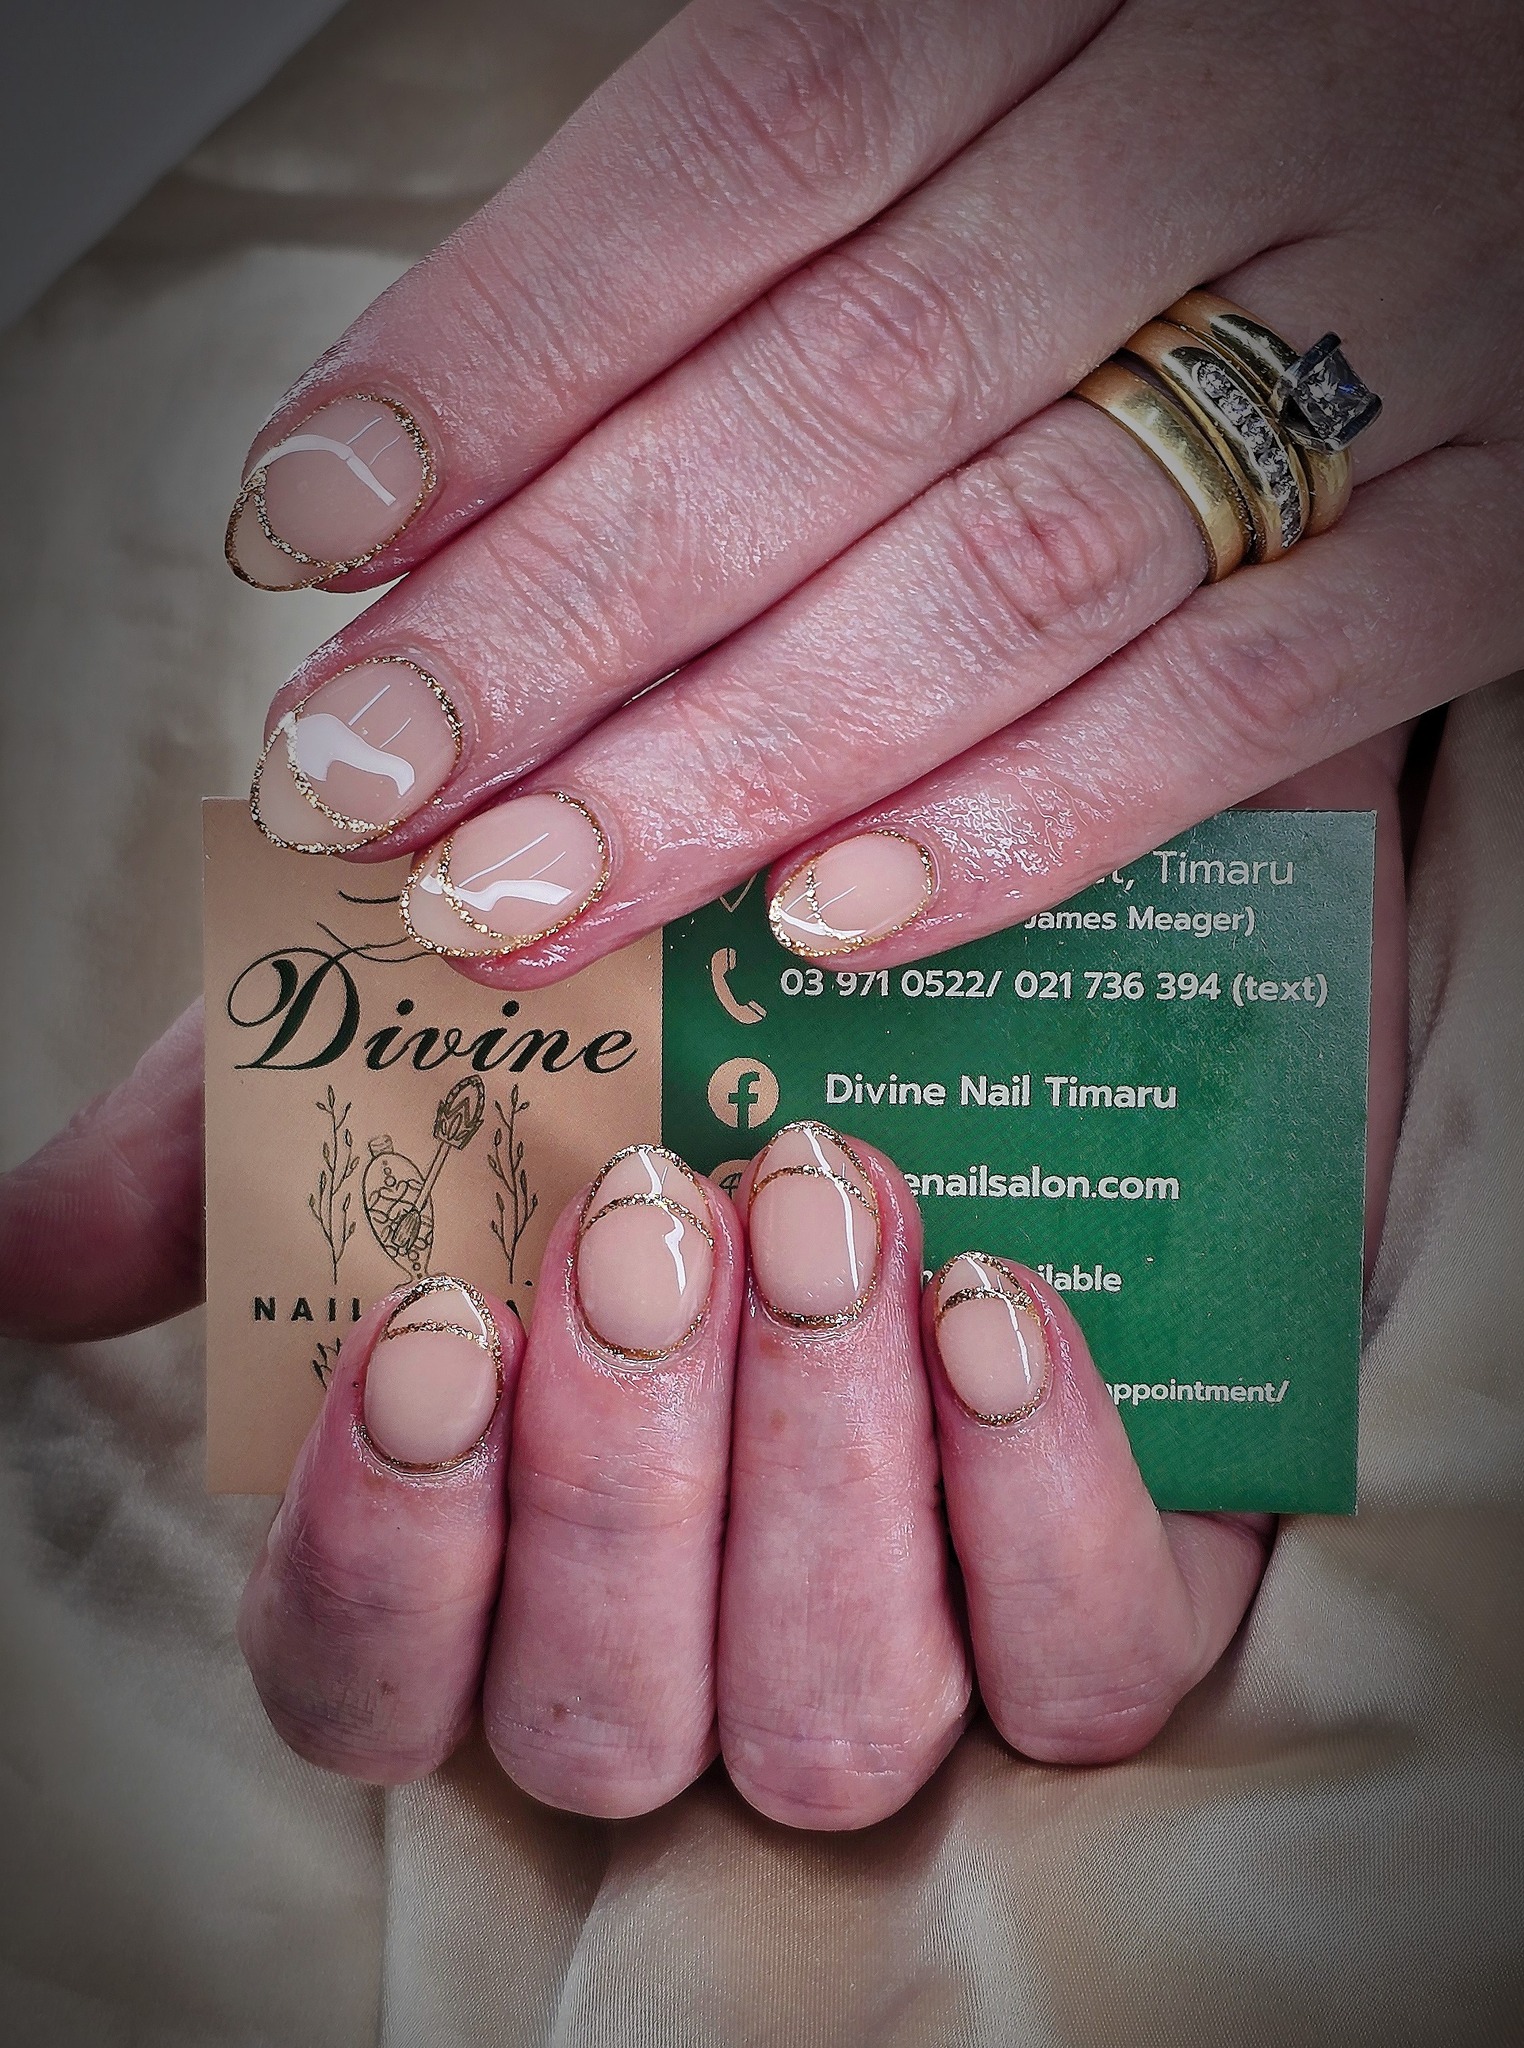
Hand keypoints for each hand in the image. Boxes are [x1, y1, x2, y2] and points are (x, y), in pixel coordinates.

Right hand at [0, 737, 1409, 1824]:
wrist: (924, 972)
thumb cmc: (642, 1046)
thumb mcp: (424, 1051)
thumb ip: (234, 1153)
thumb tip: (34, 1255)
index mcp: (486, 1564)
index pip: (367, 1680)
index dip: (385, 1546)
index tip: (432, 1328)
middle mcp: (675, 1654)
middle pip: (600, 1714)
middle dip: (617, 1478)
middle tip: (642, 1221)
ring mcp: (888, 1652)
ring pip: (825, 1721)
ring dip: (813, 1465)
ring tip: (815, 1204)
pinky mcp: (1084, 1605)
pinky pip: (1073, 1668)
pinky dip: (1032, 1501)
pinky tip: (993, 1300)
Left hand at [230, 0, 1520, 988]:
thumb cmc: (1220, 94)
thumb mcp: (1019, 57)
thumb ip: (790, 222)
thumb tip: (475, 471)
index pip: (747, 145)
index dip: (506, 346)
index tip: (309, 525)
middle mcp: (1233, 131)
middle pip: (833, 397)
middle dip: (566, 617)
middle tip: (367, 780)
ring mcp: (1389, 336)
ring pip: (1010, 576)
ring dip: (737, 764)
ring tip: (526, 891)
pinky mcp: (1488, 526)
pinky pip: (1244, 704)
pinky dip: (1025, 823)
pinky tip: (818, 922)